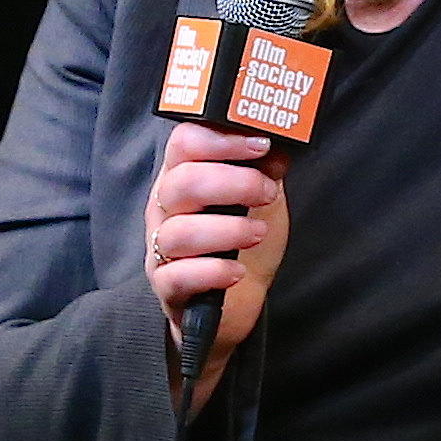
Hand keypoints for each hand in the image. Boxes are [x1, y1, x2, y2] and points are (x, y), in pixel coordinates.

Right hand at [146, 122, 292, 404]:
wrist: (238, 300)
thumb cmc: (243, 241)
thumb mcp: (261, 199)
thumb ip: (266, 170)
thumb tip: (279, 146)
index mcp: (182, 176)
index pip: (184, 142)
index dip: (220, 139)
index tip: (259, 146)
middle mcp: (164, 208)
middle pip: (181, 183)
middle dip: (233, 183)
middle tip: (266, 193)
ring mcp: (161, 248)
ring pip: (179, 232)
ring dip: (228, 229)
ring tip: (258, 234)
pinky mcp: (167, 286)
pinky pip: (180, 276)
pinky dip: (213, 271)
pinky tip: (237, 271)